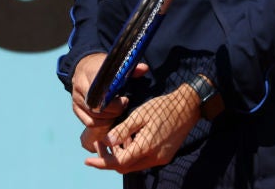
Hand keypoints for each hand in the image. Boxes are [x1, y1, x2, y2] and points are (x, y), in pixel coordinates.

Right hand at [71, 54, 148, 153]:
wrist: (83, 66)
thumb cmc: (102, 67)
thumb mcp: (115, 65)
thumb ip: (131, 69)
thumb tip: (144, 69)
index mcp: (90, 73)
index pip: (100, 92)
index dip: (114, 102)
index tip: (125, 100)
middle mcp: (80, 86)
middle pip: (97, 108)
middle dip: (114, 111)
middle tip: (123, 107)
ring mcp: (76, 99)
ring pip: (93, 117)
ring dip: (108, 119)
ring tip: (117, 113)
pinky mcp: (76, 108)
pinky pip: (88, 122)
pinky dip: (101, 124)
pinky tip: (109, 118)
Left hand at [84, 82, 200, 173]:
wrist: (187, 107)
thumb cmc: (161, 108)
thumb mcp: (138, 115)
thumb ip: (122, 130)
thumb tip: (105, 142)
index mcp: (146, 147)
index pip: (119, 163)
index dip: (101, 162)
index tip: (87, 160)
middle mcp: (154, 158)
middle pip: (125, 167)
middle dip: (109, 159)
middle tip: (99, 144)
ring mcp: (161, 159)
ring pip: (134, 165)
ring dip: (121, 156)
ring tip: (113, 139)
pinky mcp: (164, 156)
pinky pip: (143, 160)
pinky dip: (132, 153)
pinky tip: (128, 139)